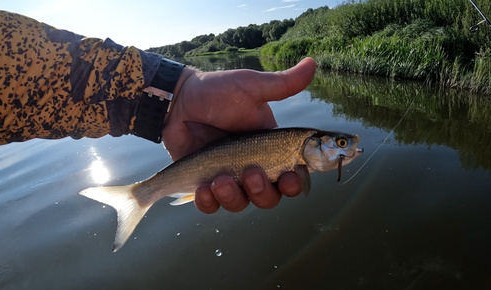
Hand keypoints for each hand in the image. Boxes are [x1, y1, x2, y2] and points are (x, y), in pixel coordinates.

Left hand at [162, 57, 315, 212]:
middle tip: (251, 174)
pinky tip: (204, 188)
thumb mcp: (251, 87)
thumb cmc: (217, 91)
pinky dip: (209, 202)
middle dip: (263, 191)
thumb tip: (312, 63)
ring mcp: (229, 177)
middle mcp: (253, 167)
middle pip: (269, 197)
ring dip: (234, 197)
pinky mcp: (204, 183)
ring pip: (241, 204)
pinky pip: (211, 205)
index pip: (292, 175)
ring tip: (220, 179)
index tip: (290, 177)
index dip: (295, 183)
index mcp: (270, 148)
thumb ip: (283, 84)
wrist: (178, 100)